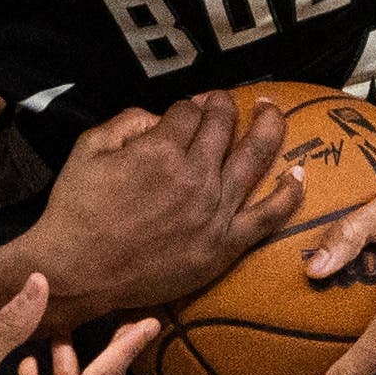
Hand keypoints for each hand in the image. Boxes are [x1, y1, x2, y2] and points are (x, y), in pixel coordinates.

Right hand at [25, 91, 300, 327]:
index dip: (189, 104)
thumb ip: (125, 122)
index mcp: (161, 149)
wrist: (77, 272)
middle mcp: (194, 176)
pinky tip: (298, 174)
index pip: (189, 110)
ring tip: (272, 112)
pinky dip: (289, 194)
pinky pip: (269, 216)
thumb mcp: (87, 149)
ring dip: (268, 127)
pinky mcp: (224, 245)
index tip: (186, 109)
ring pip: (254, 157)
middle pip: (223, 125)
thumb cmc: (76, 211)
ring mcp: (214, 211)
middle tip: (225, 102)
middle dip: (225, 106)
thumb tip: (158, 118)